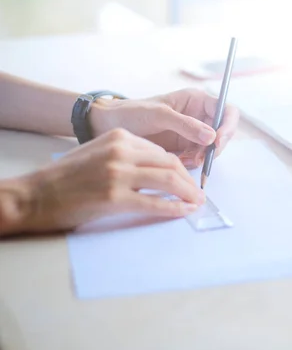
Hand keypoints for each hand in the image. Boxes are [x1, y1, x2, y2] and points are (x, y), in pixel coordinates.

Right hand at [5, 129, 203, 234]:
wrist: (34, 195)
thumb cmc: (66, 177)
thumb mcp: (98, 152)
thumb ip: (126, 155)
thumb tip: (158, 169)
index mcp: (120, 137)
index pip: (161, 152)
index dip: (180, 168)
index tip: (188, 180)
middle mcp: (122, 151)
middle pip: (170, 164)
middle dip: (189, 181)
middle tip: (199, 194)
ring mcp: (118, 173)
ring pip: (168, 181)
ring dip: (188, 194)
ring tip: (197, 203)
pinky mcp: (115, 197)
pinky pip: (155, 203)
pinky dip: (174, 208)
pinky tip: (183, 212)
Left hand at [89, 88, 239, 167]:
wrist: (110, 127)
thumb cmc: (132, 112)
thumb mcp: (159, 115)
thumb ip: (186, 124)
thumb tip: (211, 136)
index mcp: (196, 101)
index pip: (226, 111)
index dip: (228, 126)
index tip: (217, 141)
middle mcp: (198, 116)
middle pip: (223, 133)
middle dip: (214, 147)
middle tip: (200, 158)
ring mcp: (193, 134)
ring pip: (211, 149)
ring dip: (202, 157)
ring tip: (183, 159)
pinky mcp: (185, 149)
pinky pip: (198, 158)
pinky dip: (192, 163)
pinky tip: (178, 161)